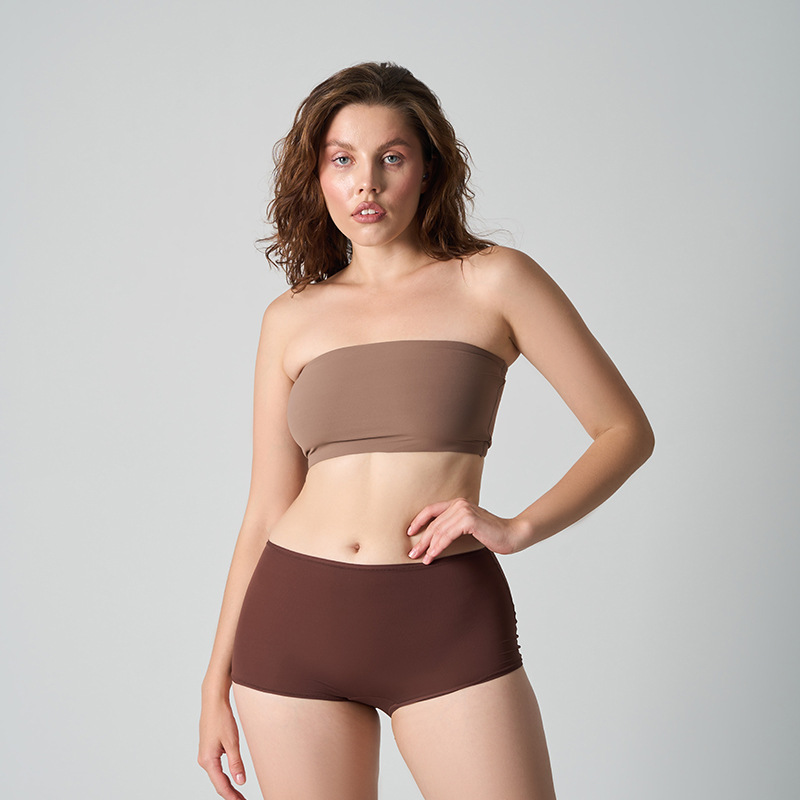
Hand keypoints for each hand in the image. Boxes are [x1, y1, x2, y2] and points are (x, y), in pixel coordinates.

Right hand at [198, 692, 246, 799]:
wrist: (213, 702)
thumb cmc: (221, 719)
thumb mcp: (232, 742)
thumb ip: (236, 763)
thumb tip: (241, 782)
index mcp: (208, 760)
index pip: (221, 785)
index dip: (232, 797)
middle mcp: (204, 760)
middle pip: (218, 783)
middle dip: (230, 794)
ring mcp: (205, 755)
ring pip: (217, 776)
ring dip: (228, 786)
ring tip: (239, 795)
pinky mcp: (208, 749)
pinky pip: (216, 768)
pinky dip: (224, 776)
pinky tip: (232, 778)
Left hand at [406, 497, 524, 562]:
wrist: (511, 535)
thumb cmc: (490, 533)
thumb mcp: (468, 527)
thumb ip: (453, 527)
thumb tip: (434, 538)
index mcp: (457, 503)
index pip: (431, 509)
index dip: (418, 521)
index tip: (409, 533)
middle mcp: (459, 504)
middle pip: (433, 523)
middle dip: (421, 540)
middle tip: (412, 553)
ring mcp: (464, 511)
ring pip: (438, 531)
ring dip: (427, 546)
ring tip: (421, 558)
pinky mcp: (469, 520)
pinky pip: (447, 535)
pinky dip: (438, 546)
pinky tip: (433, 555)